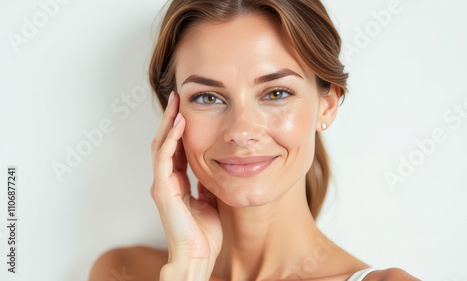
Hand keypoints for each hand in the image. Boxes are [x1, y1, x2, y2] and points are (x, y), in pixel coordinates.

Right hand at [150, 91, 222, 271]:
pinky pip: (164, 158)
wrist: (198, 255)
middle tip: (177, 97)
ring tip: (176, 102)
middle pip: (165, 141)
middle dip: (171, 118)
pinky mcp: (163, 190)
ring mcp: (162, 184)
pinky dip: (171, 139)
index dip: (179, 128)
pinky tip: (179, 123)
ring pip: (161, 145)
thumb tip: (215, 167)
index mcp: (176, 182)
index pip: (175, 148)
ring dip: (168, 122)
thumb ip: (206, 182)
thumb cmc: (203, 234)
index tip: (186, 108)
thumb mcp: (209, 199)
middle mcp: (165, 180)